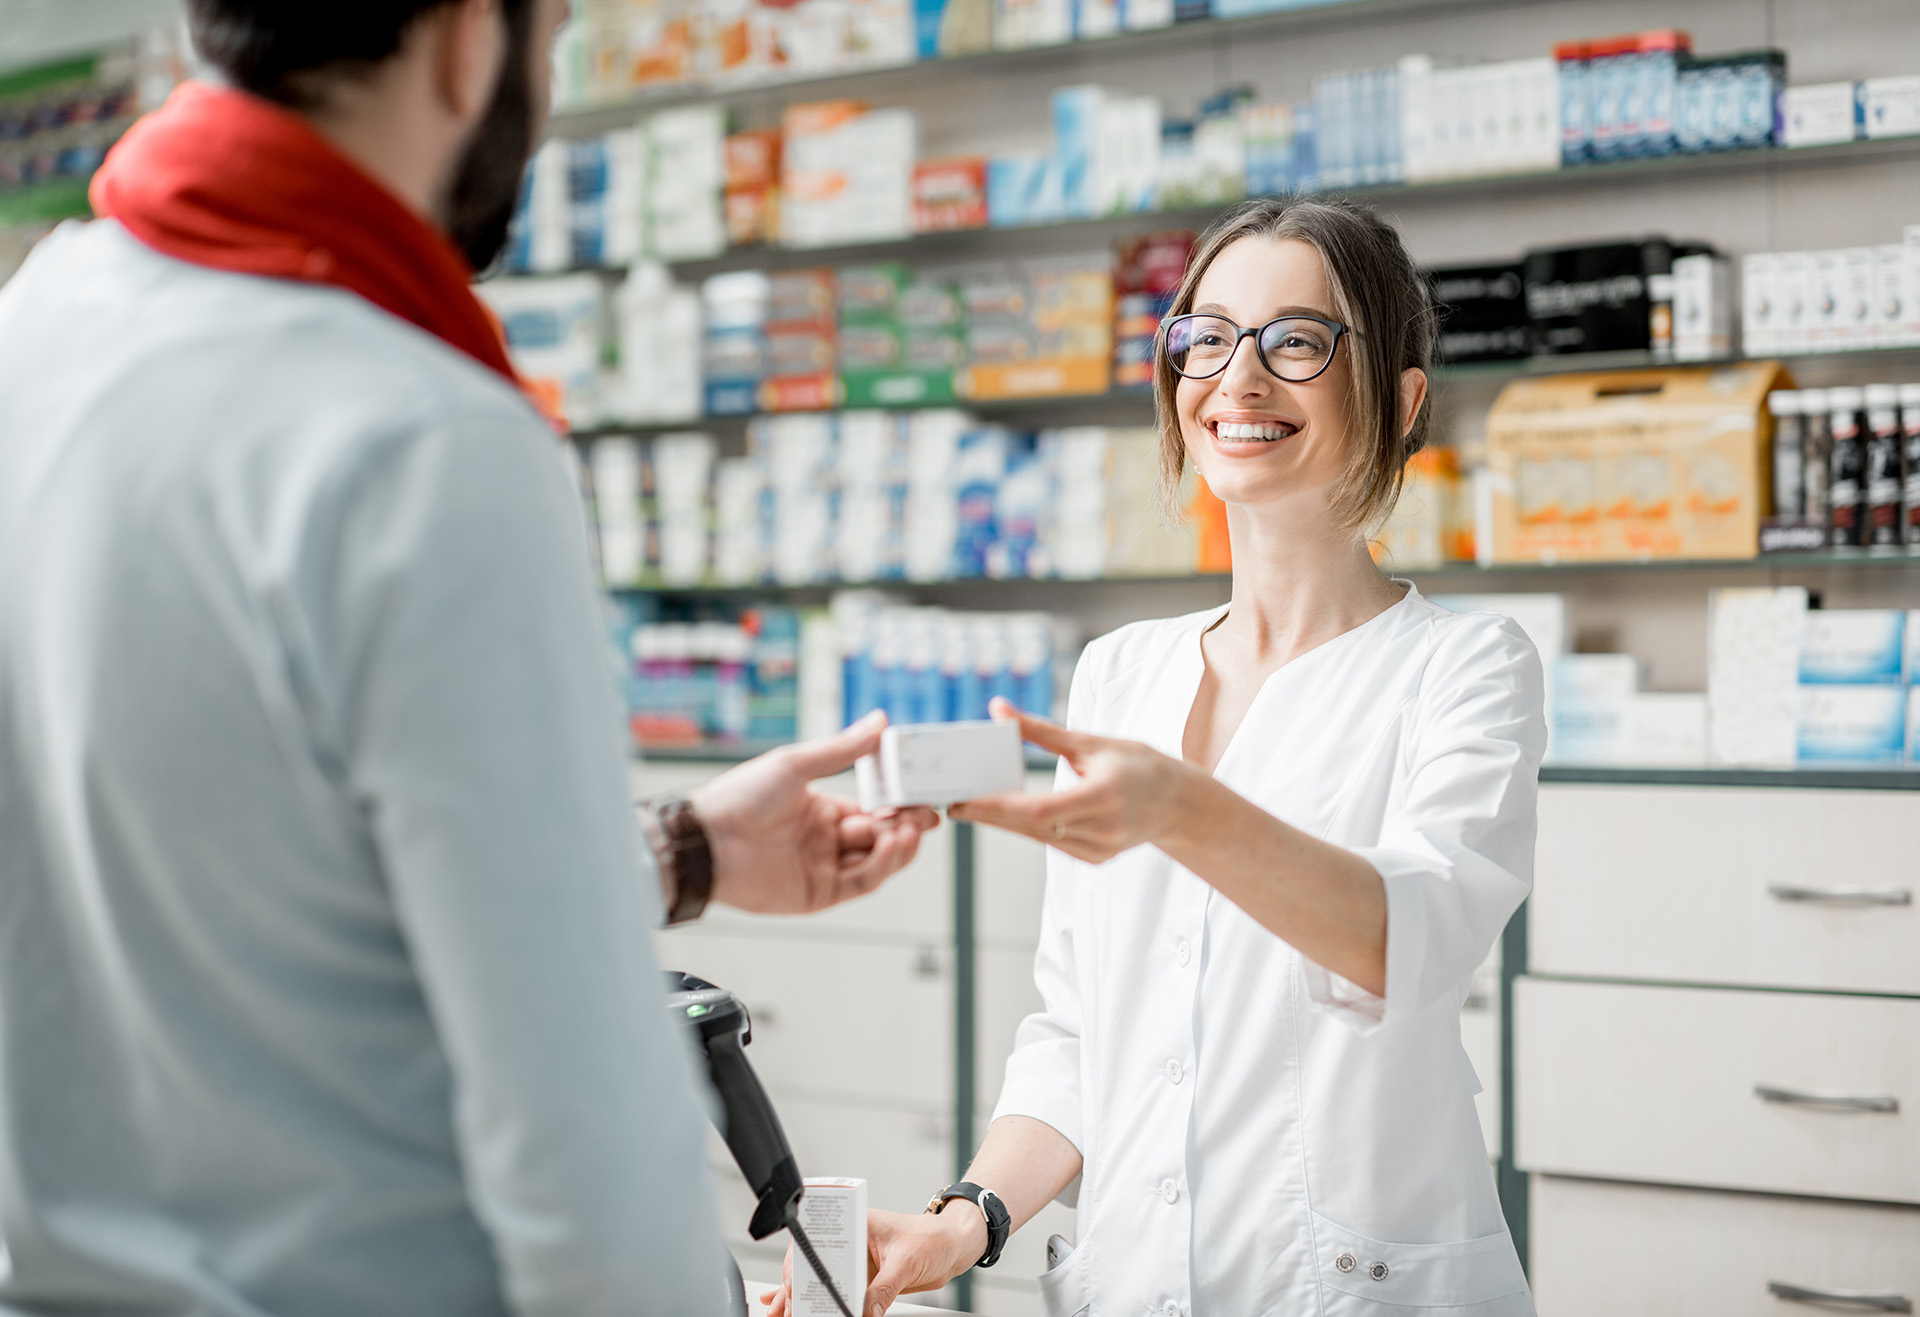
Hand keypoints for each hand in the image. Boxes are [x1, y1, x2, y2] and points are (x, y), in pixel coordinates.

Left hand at [692, 712, 939, 914]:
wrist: (707, 839)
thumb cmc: (742, 796)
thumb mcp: (797, 764)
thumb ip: (843, 749)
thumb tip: (880, 721)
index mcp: (821, 809)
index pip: (873, 809)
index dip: (899, 804)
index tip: (923, 796)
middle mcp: (825, 840)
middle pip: (880, 837)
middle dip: (906, 826)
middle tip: (926, 815)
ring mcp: (822, 868)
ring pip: (876, 862)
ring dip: (898, 846)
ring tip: (909, 829)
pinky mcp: (818, 894)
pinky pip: (860, 883)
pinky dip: (880, 866)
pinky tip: (889, 846)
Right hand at [761, 1206, 984, 1316]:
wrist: (953, 1246)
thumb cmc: (933, 1238)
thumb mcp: (907, 1262)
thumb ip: (884, 1289)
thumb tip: (865, 1312)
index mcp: (855, 1223)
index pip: (818, 1241)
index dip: (801, 1265)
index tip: (795, 1287)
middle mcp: (849, 1241)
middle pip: (812, 1263)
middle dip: (793, 1288)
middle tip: (784, 1309)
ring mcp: (854, 1261)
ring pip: (818, 1280)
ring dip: (798, 1298)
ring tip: (779, 1314)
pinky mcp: (862, 1280)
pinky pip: (835, 1293)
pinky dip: (817, 1302)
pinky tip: (792, 1308)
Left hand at [948, 697, 1197, 863]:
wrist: (1181, 805)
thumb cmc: (1140, 766)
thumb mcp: (1092, 742)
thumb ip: (1041, 731)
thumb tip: (999, 709)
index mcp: (1103, 797)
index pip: (1038, 810)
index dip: (996, 807)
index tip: (962, 800)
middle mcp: (1102, 830)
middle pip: (1029, 827)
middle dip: (987, 814)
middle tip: (952, 801)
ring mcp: (1099, 850)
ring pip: (1036, 837)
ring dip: (1001, 822)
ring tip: (969, 805)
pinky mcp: (1094, 859)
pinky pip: (1050, 843)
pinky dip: (1026, 828)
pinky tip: (1005, 816)